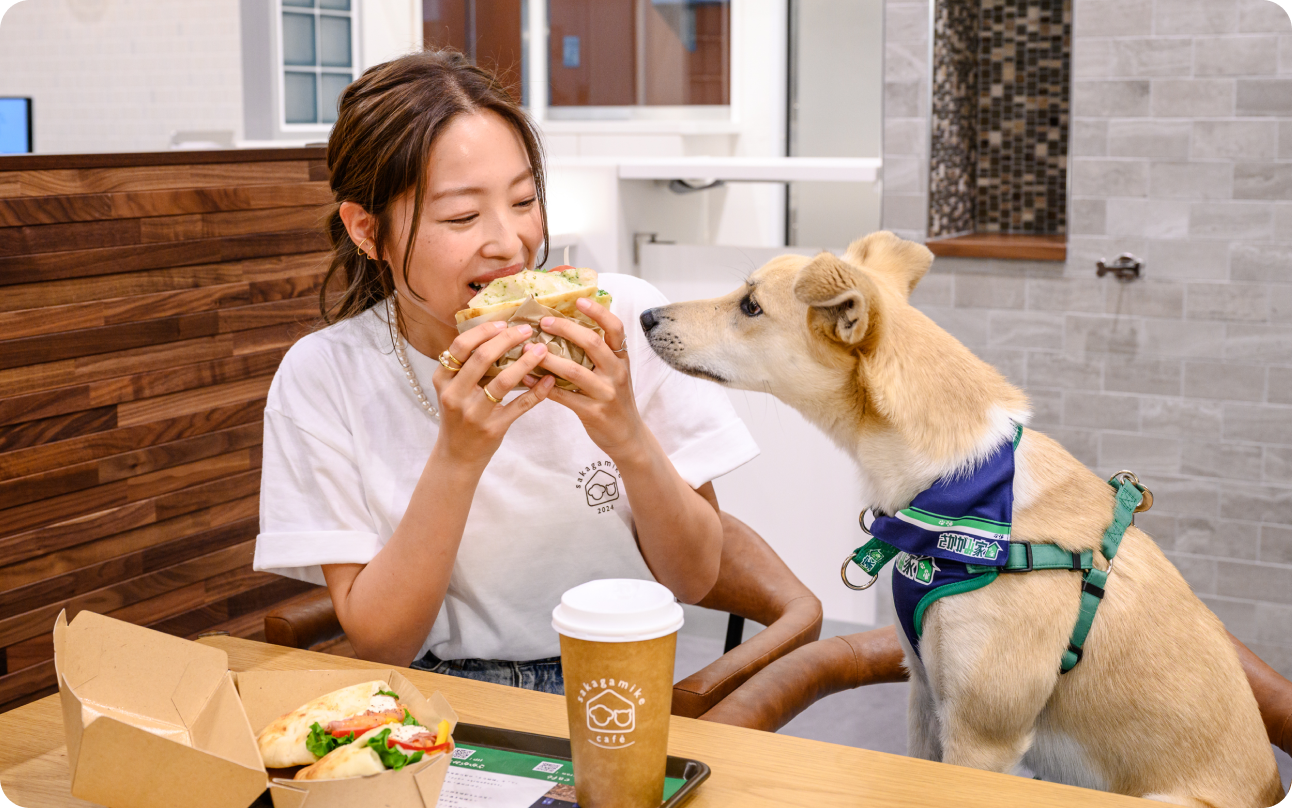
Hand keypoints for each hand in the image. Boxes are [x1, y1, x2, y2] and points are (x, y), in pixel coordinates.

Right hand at [431, 320, 555, 469]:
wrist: (457, 457)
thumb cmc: (459, 416)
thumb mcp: (453, 389)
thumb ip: (467, 366)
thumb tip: (499, 333)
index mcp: (443, 379)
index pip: (461, 346)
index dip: (484, 331)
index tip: (504, 322)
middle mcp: (455, 394)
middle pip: (482, 357)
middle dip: (508, 339)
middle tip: (527, 330)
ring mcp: (474, 413)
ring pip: (503, 381)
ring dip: (525, 362)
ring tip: (541, 350)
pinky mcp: (493, 428)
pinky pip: (520, 405)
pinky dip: (537, 391)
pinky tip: (549, 380)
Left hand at [525, 297, 645, 460]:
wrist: (627, 436)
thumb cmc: (615, 400)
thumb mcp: (615, 372)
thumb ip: (600, 353)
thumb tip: (570, 327)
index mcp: (621, 358)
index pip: (615, 328)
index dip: (599, 312)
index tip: (579, 301)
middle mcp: (616, 372)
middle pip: (592, 343)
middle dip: (565, 329)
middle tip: (543, 322)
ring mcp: (605, 393)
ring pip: (573, 370)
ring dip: (548, 358)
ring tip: (528, 349)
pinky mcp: (593, 412)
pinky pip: (563, 396)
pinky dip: (542, 387)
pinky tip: (527, 379)